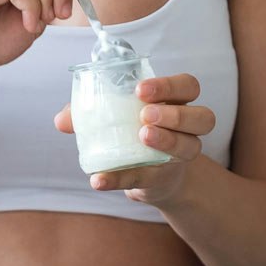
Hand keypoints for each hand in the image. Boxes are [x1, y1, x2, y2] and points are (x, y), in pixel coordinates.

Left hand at [54, 72, 212, 207]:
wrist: (147, 175)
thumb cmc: (131, 132)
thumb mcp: (114, 116)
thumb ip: (88, 114)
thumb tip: (62, 120)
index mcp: (176, 102)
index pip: (188, 86)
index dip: (170, 85)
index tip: (140, 90)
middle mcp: (188, 128)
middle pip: (202, 116)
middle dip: (175, 114)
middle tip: (145, 115)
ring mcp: (180, 155)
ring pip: (192, 146)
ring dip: (169, 140)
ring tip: (143, 137)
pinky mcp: (162, 179)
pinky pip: (146, 178)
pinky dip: (119, 179)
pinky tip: (99, 179)